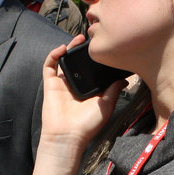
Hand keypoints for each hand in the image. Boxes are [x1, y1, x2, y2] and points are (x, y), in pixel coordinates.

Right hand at [39, 37, 125, 152]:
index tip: (104, 47)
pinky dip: (53, 55)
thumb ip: (114, 90)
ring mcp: (62, 84)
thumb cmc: (88, 124)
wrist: (68, 136)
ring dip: (69, 48)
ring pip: (64, 60)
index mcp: (88, 89)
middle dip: (83, 49)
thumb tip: (125, 79)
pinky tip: (62, 48)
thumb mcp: (106, 105)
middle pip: (78, 62)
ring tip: (78, 39)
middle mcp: (75, 85)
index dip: (96, 58)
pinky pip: (49, 66)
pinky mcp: (50, 84)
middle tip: (91, 38)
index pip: (92, 69)